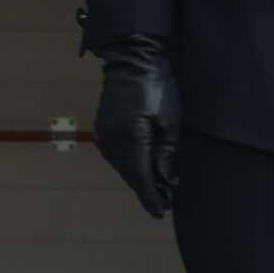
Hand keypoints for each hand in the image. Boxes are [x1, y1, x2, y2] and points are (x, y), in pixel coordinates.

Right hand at [92, 37, 182, 218]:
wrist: (132, 60)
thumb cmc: (157, 87)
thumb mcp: (170, 120)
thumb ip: (166, 153)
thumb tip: (166, 182)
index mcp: (132, 136)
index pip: (142, 176)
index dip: (151, 196)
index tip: (161, 212)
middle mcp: (113, 139)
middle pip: (130, 174)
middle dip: (146, 190)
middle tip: (163, 203)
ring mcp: (105, 133)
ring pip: (121, 166)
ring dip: (137, 178)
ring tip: (154, 188)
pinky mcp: (103, 127)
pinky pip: (115, 155)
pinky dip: (128, 165)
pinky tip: (139, 169)